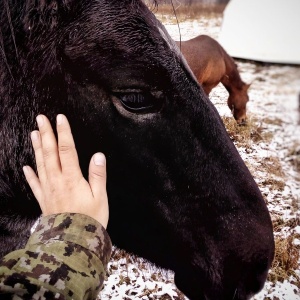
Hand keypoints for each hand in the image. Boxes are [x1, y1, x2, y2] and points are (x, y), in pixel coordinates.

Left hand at [23, 114, 108, 228]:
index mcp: (71, 178)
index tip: (60, 118)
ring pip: (40, 164)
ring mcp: (48, 190)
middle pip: (49, 153)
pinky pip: (34, 184)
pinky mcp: (44, 200)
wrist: (73, 241)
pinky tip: (26, 167)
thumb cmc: (90, 219)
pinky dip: (29, 174)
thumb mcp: (100, 197)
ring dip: (36, 147)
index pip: (66, 150)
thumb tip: (98, 155)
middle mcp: (56, 180)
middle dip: (46, 134)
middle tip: (41, 118)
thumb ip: (98, 175)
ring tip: (33, 133)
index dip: (63, 133)